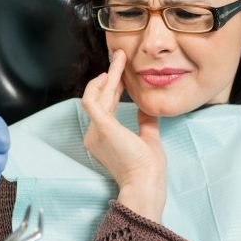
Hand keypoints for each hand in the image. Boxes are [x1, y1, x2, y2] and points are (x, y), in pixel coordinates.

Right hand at [81, 50, 165, 219]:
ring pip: (96, 96)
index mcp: (104, 138)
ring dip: (107, 76)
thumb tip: (147, 107)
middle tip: (120, 57)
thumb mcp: (148, 139)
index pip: (107, 106)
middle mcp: (95, 134)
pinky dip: (98, 86)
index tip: (123, 72)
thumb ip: (145, 123)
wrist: (145, 183)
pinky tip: (109, 74)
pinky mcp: (101, 127)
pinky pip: (92, 101)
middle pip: (101, 98)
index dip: (114, 88)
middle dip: (111, 76)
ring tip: (118, 59)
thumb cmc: (148, 169)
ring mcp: (95, 131)